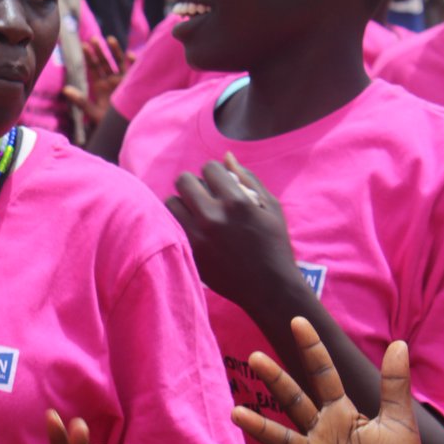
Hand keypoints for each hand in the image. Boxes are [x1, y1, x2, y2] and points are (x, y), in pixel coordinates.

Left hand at [63, 36, 135, 123]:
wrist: (122, 130)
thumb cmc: (107, 122)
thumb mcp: (92, 111)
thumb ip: (80, 100)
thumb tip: (65, 89)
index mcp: (100, 85)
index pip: (94, 67)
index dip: (89, 56)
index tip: (83, 46)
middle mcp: (111, 80)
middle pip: (105, 62)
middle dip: (100, 50)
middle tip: (93, 39)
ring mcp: (123, 80)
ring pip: (119, 62)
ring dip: (115, 51)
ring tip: (109, 39)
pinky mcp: (134, 84)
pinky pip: (134, 70)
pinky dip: (133, 63)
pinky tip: (130, 55)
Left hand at [165, 153, 303, 311]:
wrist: (269, 287)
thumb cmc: (274, 244)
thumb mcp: (270, 207)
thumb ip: (248, 179)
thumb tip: (226, 156)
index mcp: (237, 202)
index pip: (209, 168)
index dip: (214, 172)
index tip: (219, 183)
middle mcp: (213, 217)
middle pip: (184, 181)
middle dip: (194, 184)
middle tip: (203, 195)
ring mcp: (197, 236)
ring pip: (171, 203)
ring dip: (182, 203)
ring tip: (195, 213)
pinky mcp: (189, 253)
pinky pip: (170, 226)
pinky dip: (177, 223)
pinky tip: (192, 229)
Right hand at [231, 317, 424, 443]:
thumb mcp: (399, 422)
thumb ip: (395, 385)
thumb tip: (399, 343)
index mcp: (341, 414)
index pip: (323, 375)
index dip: (312, 350)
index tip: (298, 321)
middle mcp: (321, 432)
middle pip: (294, 401)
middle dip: (276, 380)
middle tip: (255, 357)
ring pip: (282, 440)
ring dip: (259, 428)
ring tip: (235, 413)